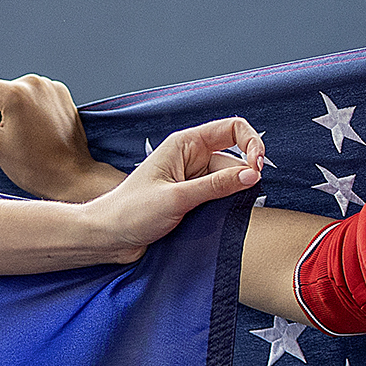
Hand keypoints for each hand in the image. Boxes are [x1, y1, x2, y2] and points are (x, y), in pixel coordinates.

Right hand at [0, 73, 116, 203]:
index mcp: (14, 93)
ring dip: (8, 109)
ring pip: (12, 91)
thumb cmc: (34, 167)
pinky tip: (34, 130)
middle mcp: (33, 82)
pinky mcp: (60, 92)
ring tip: (20, 136)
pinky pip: (32, 94)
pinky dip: (26, 108)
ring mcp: (49, 86)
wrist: (73, 177)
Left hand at [70, 117, 264, 263]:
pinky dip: (224, 206)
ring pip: (228, 180)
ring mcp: (191, 178)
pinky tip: (217, 218)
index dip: (251, 143)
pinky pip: (218, 197)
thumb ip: (216, 186)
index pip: (231, 128)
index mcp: (185, 144)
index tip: (257, 168)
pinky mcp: (191, 198)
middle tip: (245, 197)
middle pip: (234, 158)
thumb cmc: (131, 212)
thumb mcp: (177, 198)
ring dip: (232, 196)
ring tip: (216, 214)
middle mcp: (190, 157)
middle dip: (243, 176)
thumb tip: (252, 175)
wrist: (108, 237)